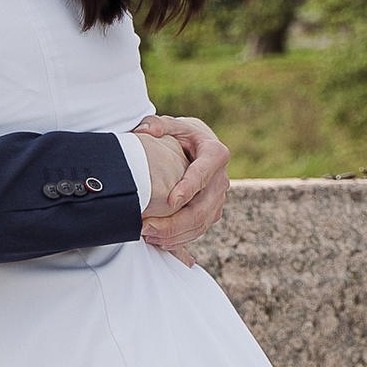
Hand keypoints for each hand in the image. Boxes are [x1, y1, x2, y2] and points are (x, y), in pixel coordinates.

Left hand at [134, 112, 228, 259]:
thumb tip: (146, 130)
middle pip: (202, 209)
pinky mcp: (211, 213)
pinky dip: (179, 240)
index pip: (203, 173)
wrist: (199, 147)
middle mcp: (220, 180)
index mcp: (215, 154)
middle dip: (174, 223)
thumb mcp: (173, 124)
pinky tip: (159, 243)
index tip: (171, 201)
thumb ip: (158, 124)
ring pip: (200, 224)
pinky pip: (197, 231)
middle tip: (147, 228)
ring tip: (148, 237)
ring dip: (174, 235)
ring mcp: (218, 199)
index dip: (188, 188)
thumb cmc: (183, 135)